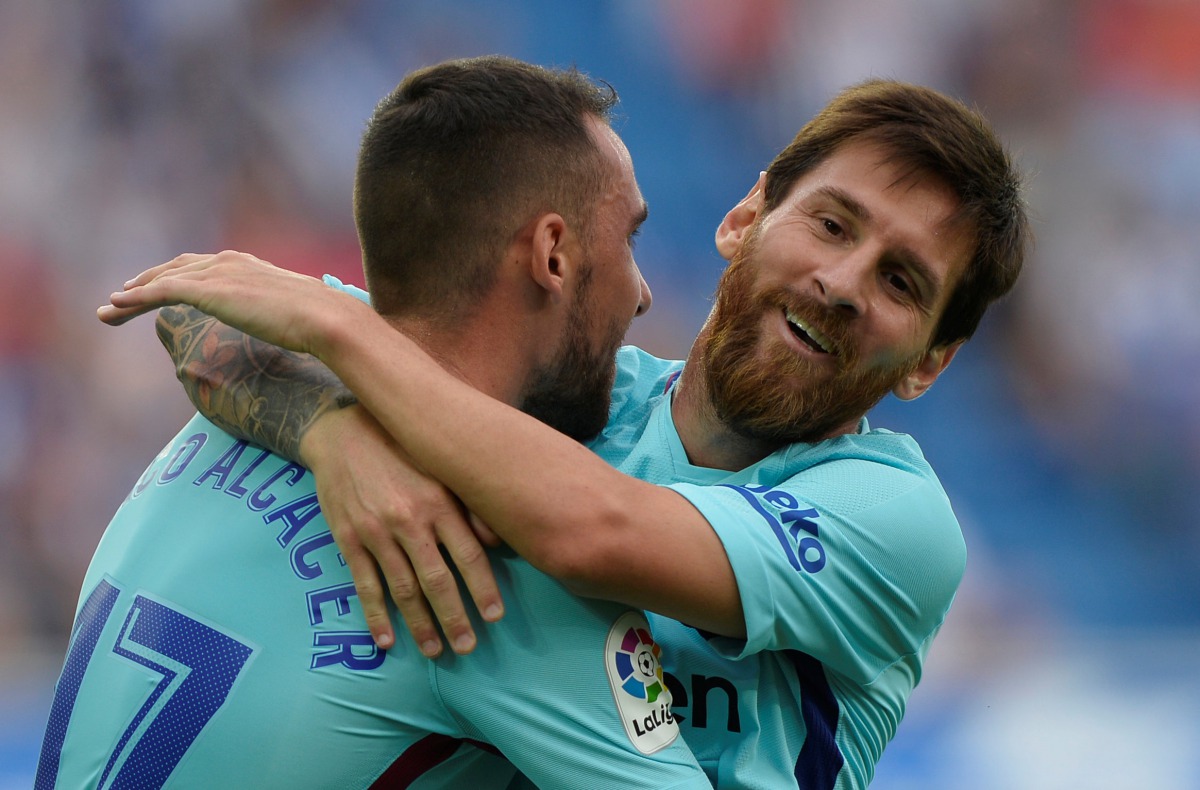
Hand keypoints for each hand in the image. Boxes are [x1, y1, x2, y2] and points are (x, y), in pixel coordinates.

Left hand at [98, 251, 368, 357]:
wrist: (326, 320)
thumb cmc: (323, 324)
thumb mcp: (297, 316)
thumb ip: (285, 316)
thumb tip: (295, 334)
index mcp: (249, 266)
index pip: (203, 266)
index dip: (176, 276)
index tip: (160, 288)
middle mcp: (229, 262)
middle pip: (176, 268)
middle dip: (147, 281)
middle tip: (123, 296)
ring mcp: (218, 274)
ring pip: (161, 280)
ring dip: (131, 294)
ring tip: (109, 309)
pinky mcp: (208, 291)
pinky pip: (160, 292)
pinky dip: (135, 298)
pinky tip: (117, 306)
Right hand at [302, 403, 504, 656]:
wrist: (340, 431)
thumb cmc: (401, 448)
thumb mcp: (440, 466)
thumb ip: (469, 504)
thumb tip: (499, 541)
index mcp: (438, 501)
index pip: (469, 554)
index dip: (483, 588)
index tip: (495, 615)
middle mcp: (409, 520)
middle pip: (437, 580)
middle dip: (455, 618)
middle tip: (468, 648)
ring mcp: (376, 532)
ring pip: (403, 589)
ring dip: (420, 624)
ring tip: (435, 651)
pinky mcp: (347, 538)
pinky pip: (364, 584)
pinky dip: (376, 615)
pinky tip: (386, 640)